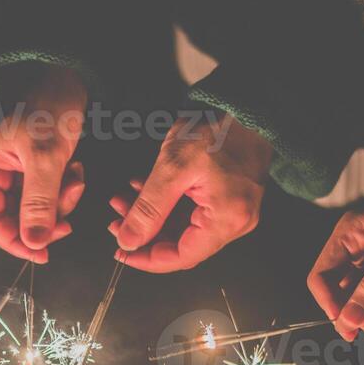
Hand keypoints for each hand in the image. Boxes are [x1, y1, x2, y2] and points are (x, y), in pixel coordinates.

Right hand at [0, 67, 87, 261]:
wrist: (70, 73)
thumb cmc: (50, 104)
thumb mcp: (47, 156)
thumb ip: (39, 203)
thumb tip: (34, 243)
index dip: (15, 241)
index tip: (43, 253)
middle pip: (12, 215)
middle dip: (45, 216)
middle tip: (69, 215)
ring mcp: (9, 167)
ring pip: (32, 206)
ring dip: (58, 201)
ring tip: (75, 179)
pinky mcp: (28, 164)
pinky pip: (43, 191)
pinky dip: (62, 188)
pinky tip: (74, 170)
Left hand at [109, 114, 269, 271]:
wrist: (247, 105)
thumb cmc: (218, 129)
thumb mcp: (173, 168)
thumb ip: (148, 209)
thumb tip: (128, 240)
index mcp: (226, 219)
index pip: (181, 257)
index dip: (147, 259)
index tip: (121, 251)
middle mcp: (235, 222)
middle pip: (182, 244)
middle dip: (145, 234)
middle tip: (116, 220)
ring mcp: (234, 212)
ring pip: (184, 228)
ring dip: (152, 217)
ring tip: (124, 200)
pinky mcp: (229, 200)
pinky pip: (193, 213)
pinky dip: (167, 205)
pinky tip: (143, 190)